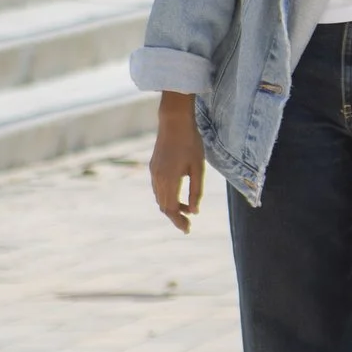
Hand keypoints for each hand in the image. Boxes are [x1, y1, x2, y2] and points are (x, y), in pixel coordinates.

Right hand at [149, 91, 204, 232]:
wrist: (174, 122)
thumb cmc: (190, 143)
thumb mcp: (198, 168)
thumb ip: (196, 190)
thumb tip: (194, 211)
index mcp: (168, 180)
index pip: (171, 209)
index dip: (179, 221)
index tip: (187, 230)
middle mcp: (157, 179)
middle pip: (164, 205)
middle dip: (175, 216)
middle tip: (188, 223)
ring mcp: (153, 172)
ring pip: (160, 197)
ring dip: (172, 205)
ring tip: (187, 208)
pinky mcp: (153, 167)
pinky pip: (158, 188)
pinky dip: (167, 196)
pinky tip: (178, 194)